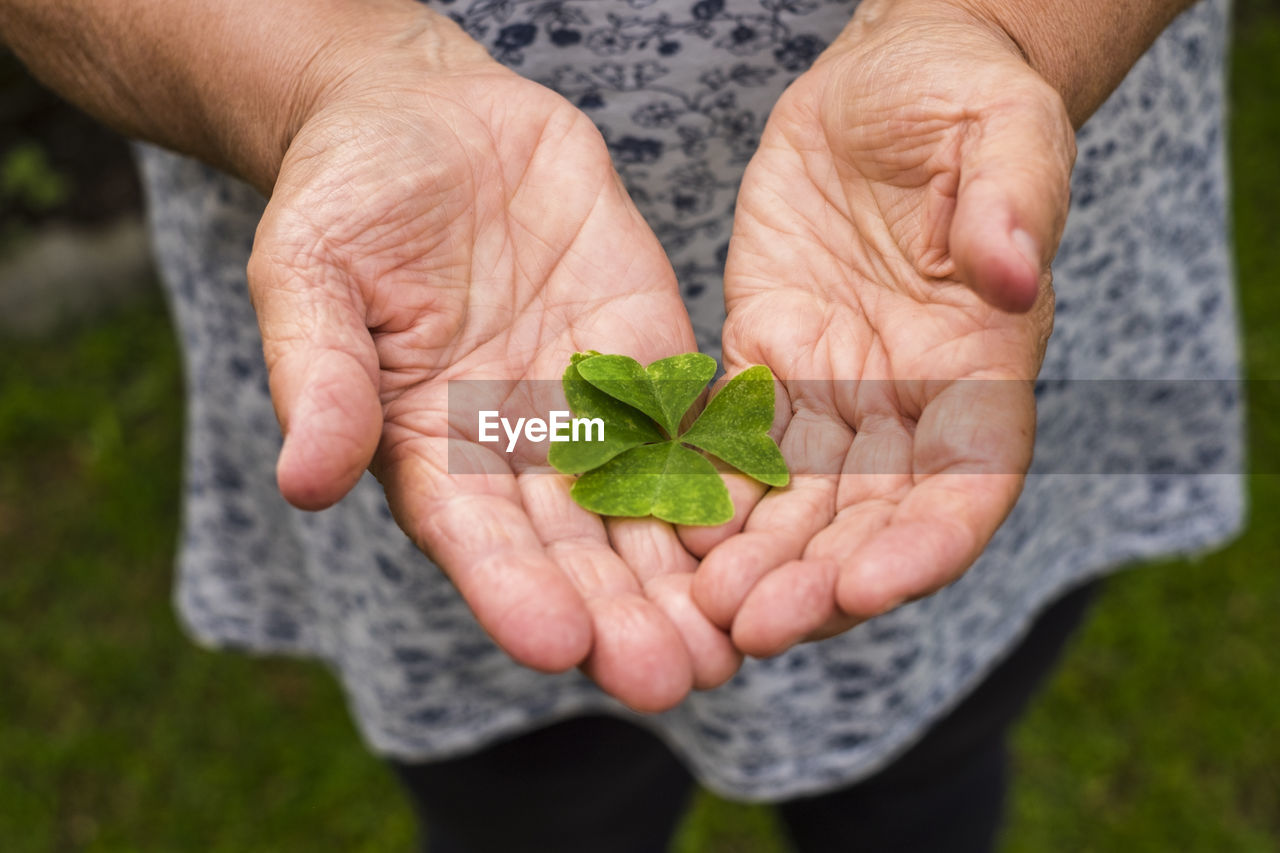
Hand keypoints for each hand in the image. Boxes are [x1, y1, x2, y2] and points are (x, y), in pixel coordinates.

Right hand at [248, 15, 735, 709]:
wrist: (433, 119)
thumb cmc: (348, 195)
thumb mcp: (310, 274)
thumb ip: (319, 378)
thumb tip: (304, 481)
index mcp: (431, 450)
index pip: (472, 539)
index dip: (512, 592)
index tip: (558, 647)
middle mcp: (517, 452)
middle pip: (574, 551)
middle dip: (623, 616)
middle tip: (675, 680)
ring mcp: (590, 409)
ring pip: (645, 510)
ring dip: (688, 577)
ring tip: (735, 641)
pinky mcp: (649, 360)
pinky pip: (695, 426)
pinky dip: (730, 475)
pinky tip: (774, 523)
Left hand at [691, 0, 1074, 654]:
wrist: (883, 85)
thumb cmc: (961, 96)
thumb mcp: (1001, 130)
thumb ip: (1011, 203)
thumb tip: (1013, 275)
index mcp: (981, 368)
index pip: (964, 485)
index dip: (922, 547)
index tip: (866, 588)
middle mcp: (908, 402)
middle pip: (865, 522)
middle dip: (814, 582)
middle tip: (749, 625)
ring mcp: (833, 389)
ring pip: (794, 503)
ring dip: (751, 562)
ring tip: (697, 606)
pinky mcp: (766, 360)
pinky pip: (731, 441)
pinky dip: (703, 491)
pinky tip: (659, 527)